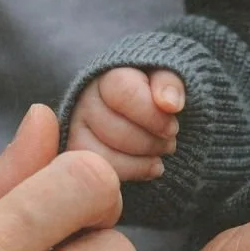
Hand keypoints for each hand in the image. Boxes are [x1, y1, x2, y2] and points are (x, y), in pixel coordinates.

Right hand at [66, 67, 184, 182]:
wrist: (139, 110)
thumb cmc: (153, 94)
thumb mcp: (165, 81)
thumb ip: (169, 84)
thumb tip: (170, 103)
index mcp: (107, 76)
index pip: (124, 94)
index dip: (152, 116)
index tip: (172, 129)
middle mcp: (84, 100)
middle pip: (115, 129)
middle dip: (150, 142)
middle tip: (169, 143)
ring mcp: (77, 129)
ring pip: (104, 154)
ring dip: (141, 161)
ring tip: (159, 155)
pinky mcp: (78, 154)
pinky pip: (100, 172)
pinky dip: (130, 174)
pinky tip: (148, 168)